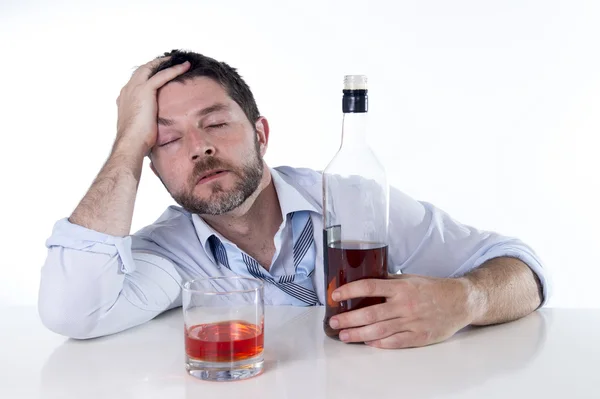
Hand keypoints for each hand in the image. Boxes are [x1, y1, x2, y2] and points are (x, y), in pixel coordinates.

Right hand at [115, 57, 190, 154]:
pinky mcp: (145, 90)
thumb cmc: (136, 142)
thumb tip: (153, 130)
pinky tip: (185, 66)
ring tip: (178, 60)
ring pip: (151, 69)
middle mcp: (127, 90)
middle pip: (142, 70)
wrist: (131, 143)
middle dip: (155, 64)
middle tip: (169, 60)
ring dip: (166, 63)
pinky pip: (162, 75)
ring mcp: (135, 89)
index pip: (137, 81)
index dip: (148, 75)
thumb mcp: (139, 128)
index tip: (159, 73)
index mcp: (125, 99)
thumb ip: (144, 122)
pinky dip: (174, 69)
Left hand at [328, 275, 473, 348]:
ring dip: (358, 334)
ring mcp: (412, 322)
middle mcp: (405, 305)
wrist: (460, 302)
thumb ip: (389, 280)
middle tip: (334, 323)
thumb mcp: (410, 278)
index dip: (349, 291)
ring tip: (344, 336)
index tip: (335, 295)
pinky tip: (367, 342)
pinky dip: (379, 343)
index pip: (369, 287)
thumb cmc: (433, 289)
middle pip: (370, 313)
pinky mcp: (419, 336)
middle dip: (348, 319)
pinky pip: (395, 342)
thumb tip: (365, 279)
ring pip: (379, 330)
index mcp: (401, 287)